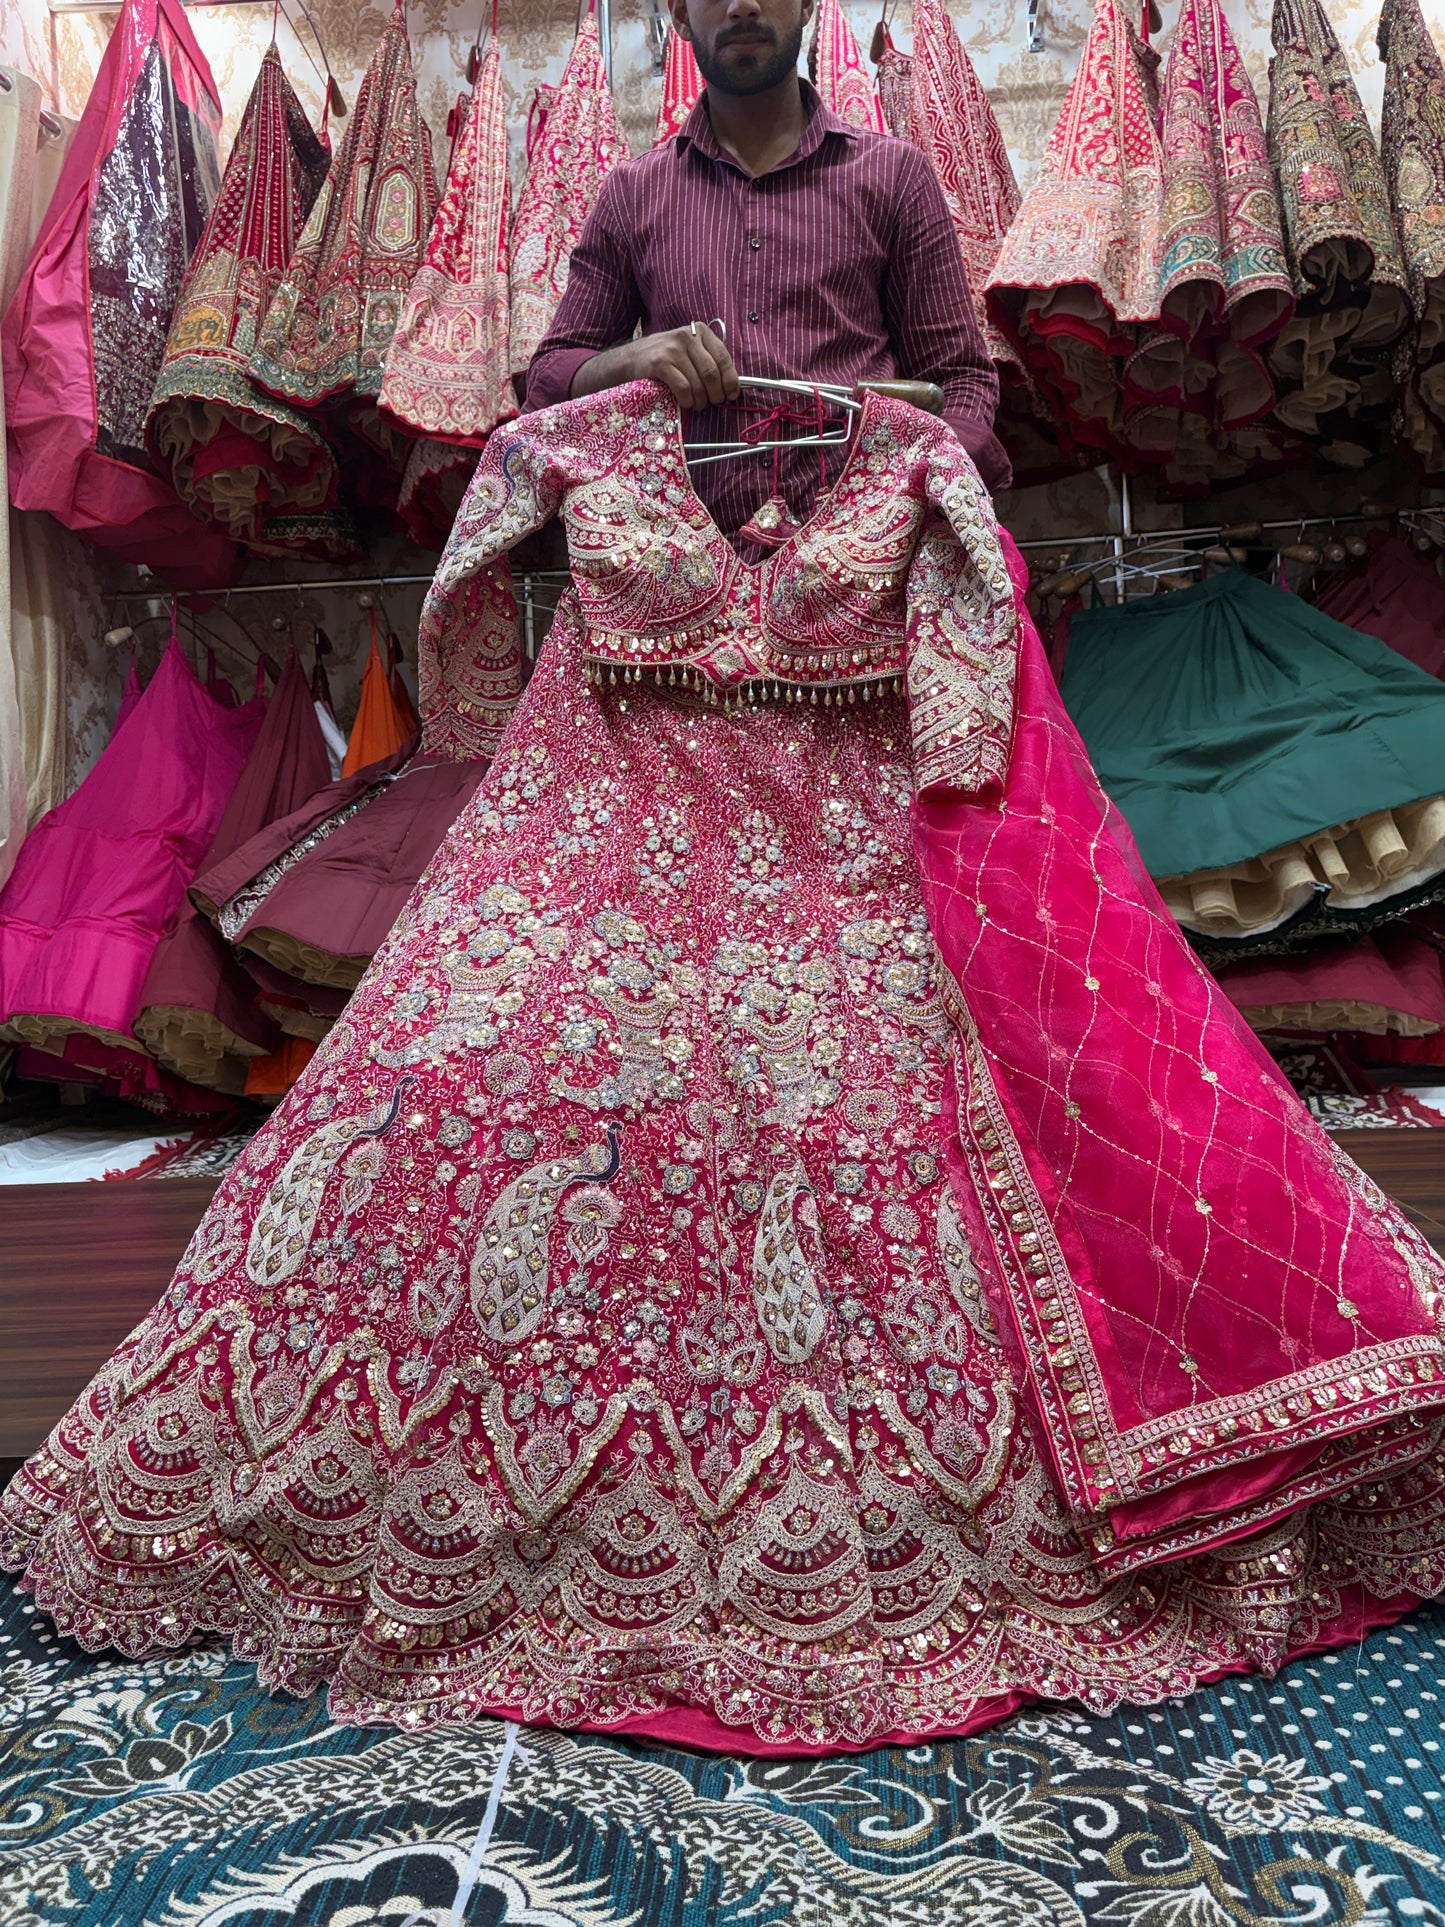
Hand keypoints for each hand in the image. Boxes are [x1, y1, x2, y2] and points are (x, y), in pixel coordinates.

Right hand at [572, 324, 740, 408]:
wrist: (629, 359)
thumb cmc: (664, 360)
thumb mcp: (688, 352)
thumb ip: (708, 361)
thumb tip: (732, 386)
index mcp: (699, 331)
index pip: (723, 357)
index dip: (731, 380)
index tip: (731, 395)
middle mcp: (687, 336)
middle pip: (712, 373)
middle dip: (716, 394)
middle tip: (713, 403)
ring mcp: (672, 349)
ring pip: (698, 383)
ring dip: (700, 401)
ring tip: (696, 404)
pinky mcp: (659, 363)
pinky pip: (683, 389)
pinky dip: (687, 401)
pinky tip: (685, 403)